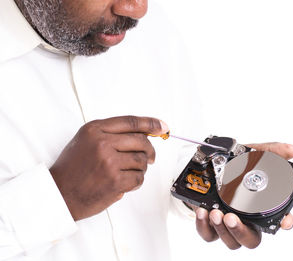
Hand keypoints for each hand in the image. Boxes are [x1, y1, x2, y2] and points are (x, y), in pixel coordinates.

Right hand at [50, 116, 168, 220]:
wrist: (59, 193)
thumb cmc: (72, 167)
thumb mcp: (85, 140)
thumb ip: (110, 132)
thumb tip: (142, 131)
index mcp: (95, 130)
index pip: (131, 122)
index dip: (150, 123)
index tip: (162, 126)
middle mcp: (102, 143)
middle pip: (141, 141)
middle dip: (150, 150)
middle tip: (150, 156)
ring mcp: (109, 162)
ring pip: (142, 161)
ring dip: (141, 168)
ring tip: (129, 172)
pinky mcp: (115, 181)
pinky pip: (139, 178)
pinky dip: (136, 181)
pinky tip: (126, 182)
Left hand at [194, 142, 292, 248]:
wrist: (204, 170)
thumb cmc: (229, 168)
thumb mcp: (248, 156)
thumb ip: (269, 153)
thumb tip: (290, 150)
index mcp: (256, 208)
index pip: (275, 221)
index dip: (282, 222)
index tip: (283, 221)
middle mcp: (243, 220)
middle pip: (250, 239)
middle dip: (241, 231)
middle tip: (231, 217)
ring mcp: (225, 224)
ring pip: (230, 240)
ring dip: (222, 229)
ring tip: (216, 213)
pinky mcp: (208, 224)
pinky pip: (207, 234)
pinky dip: (204, 225)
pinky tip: (203, 211)